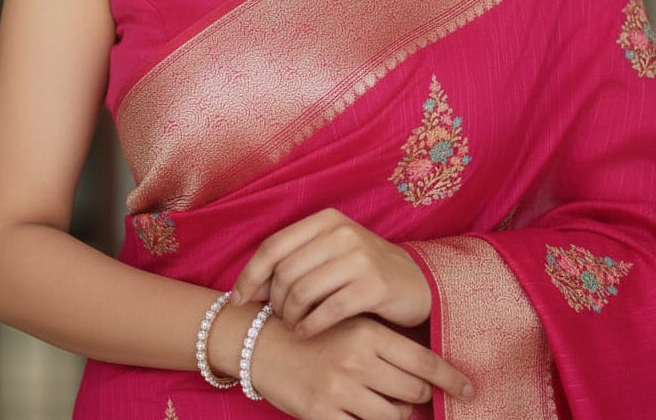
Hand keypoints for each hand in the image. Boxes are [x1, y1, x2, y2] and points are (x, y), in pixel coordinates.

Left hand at [231, 208, 431, 337]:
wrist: (415, 282)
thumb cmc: (362, 271)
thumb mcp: (330, 254)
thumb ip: (294, 262)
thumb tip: (248, 289)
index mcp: (326, 220)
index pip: (273, 246)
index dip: (250, 275)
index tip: (238, 300)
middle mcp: (341, 233)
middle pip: (285, 272)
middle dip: (274, 302)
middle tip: (277, 318)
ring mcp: (359, 258)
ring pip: (302, 293)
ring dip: (290, 317)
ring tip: (293, 325)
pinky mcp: (374, 286)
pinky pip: (327, 311)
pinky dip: (309, 326)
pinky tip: (307, 332)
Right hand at [251, 312, 472, 419]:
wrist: (263, 342)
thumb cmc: (314, 330)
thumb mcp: (351, 324)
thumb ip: (385, 343)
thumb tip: (425, 371)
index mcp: (368, 332)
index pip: (423, 362)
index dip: (451, 379)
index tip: (471, 389)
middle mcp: (357, 360)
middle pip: (412, 392)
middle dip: (419, 397)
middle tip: (414, 394)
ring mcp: (339, 390)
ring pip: (392, 417)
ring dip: (396, 414)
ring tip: (385, 402)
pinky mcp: (322, 415)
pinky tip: (364, 412)